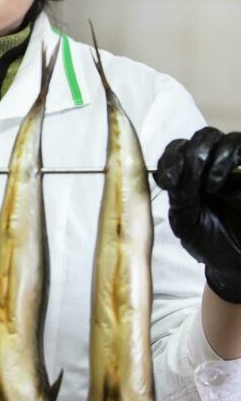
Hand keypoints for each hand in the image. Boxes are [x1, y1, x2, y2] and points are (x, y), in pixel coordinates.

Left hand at [154, 127, 240, 303]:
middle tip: (188, 180)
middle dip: (191, 154)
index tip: (167, 181)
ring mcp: (234, 167)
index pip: (177, 149)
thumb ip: (178, 198)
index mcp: (189, 174)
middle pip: (201, 137)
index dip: (170, 159)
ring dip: (211, 158)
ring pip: (224, 139)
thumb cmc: (209, 242)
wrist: (235, 262)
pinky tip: (218, 183)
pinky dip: (229, 159)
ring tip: (209, 186)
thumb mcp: (185, 222)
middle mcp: (213, 165)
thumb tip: (167, 175)